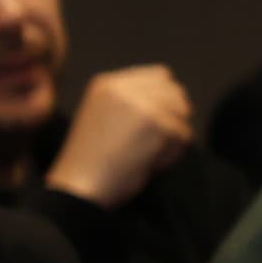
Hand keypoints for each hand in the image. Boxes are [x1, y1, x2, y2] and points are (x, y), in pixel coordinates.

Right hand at [48, 67, 197, 206]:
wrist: (78, 187)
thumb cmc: (91, 160)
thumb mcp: (103, 115)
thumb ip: (132, 100)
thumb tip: (176, 97)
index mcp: (107, 83)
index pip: (161, 75)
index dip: (167, 98)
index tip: (158, 121)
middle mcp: (124, 88)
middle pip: (176, 93)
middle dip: (173, 118)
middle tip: (152, 143)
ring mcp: (142, 104)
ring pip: (182, 115)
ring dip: (172, 138)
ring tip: (144, 154)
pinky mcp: (157, 125)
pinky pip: (184, 136)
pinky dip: (171, 154)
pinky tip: (145, 163)